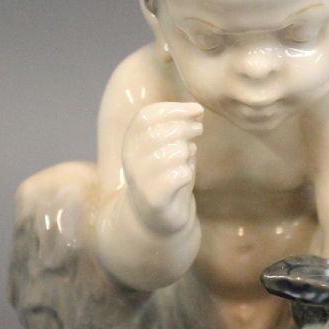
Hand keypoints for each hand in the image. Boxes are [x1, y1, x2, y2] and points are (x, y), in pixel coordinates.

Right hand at [121, 101, 202, 234]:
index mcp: (130, 143)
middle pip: (160, 132)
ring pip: (174, 153)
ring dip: (187, 151)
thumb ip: (178, 128)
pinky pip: (180, 174)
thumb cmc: (166, 176)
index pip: (146, 117)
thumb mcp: (168, 147)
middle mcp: (130, 160)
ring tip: (187, 157)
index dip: (174, 109)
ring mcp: (140, 180)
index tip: (197, 109)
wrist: (158, 218)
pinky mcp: (154, 198)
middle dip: (185, 126)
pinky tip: (185, 177)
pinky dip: (188, 172)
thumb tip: (196, 110)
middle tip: (198, 129)